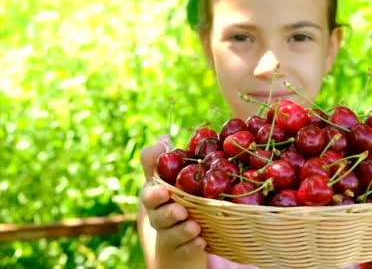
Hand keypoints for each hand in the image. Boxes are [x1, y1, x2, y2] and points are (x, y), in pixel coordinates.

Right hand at [139, 136, 206, 267]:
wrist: (178, 247)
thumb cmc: (172, 208)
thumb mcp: (166, 185)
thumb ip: (160, 164)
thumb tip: (163, 137)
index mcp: (156, 200)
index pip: (149, 195)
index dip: (154, 193)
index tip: (164, 190)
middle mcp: (159, 220)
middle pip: (158, 217)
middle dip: (168, 213)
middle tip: (180, 210)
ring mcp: (170, 238)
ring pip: (172, 235)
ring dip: (183, 229)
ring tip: (195, 226)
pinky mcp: (182, 254)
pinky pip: (187, 251)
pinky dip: (193, 246)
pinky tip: (201, 241)